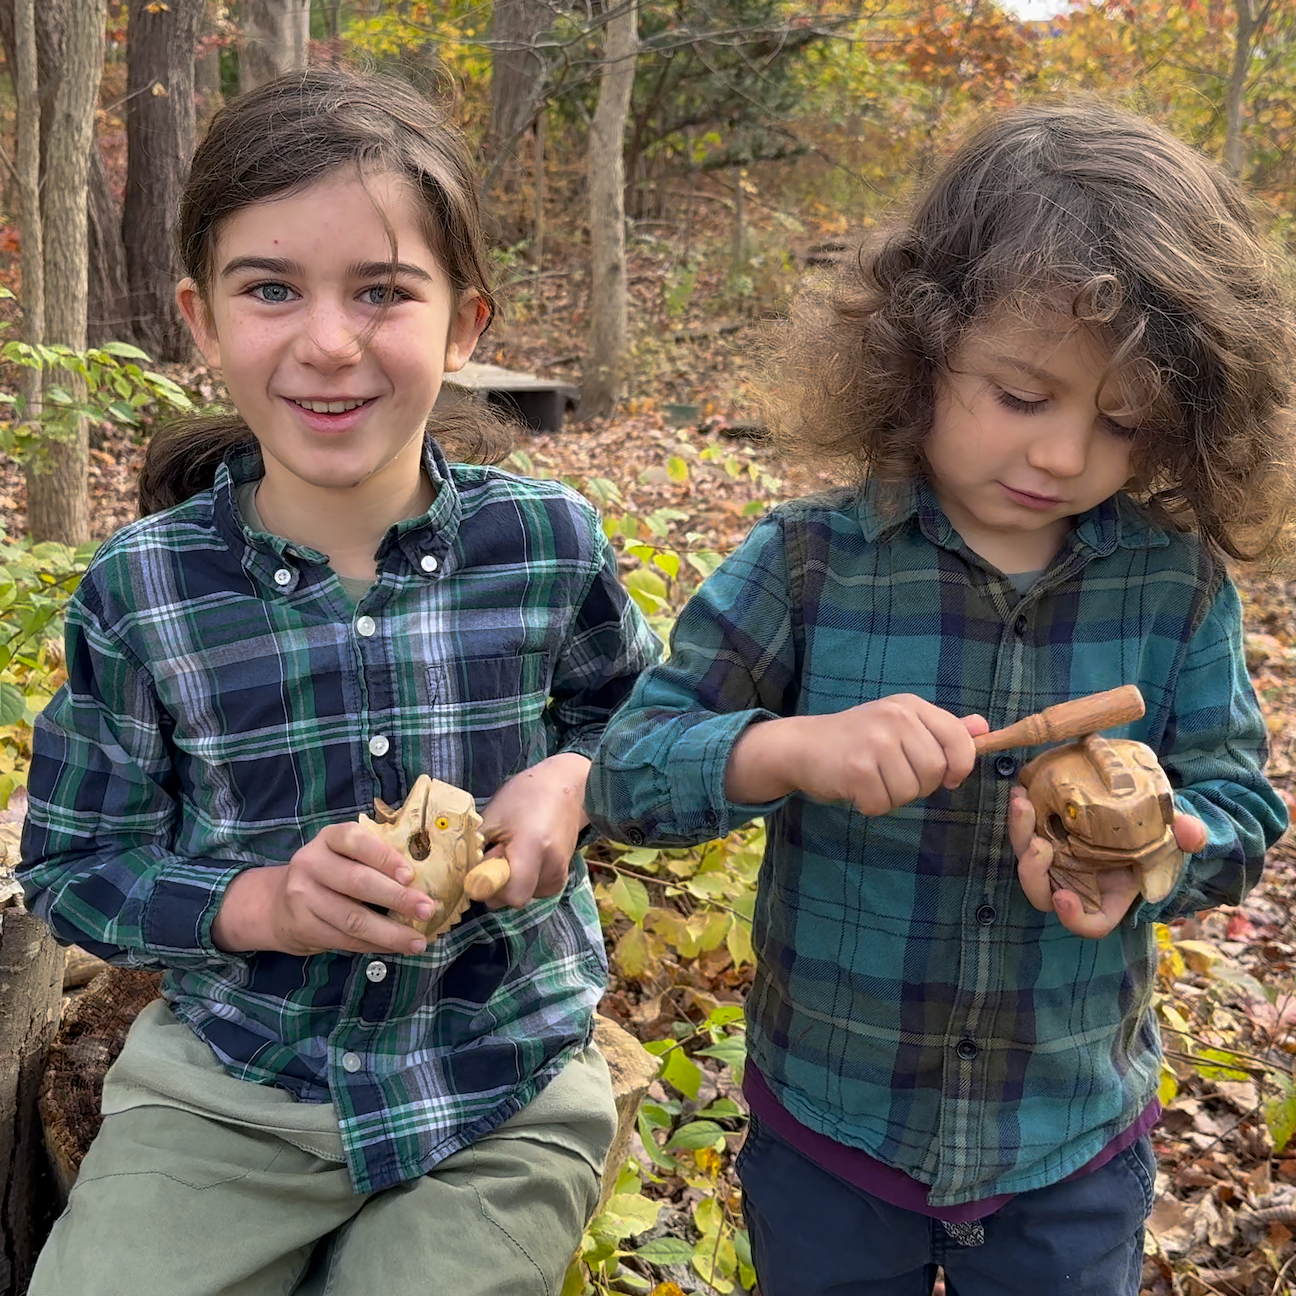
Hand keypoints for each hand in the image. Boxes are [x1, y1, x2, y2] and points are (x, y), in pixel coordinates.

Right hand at [213, 821, 436, 956]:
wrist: (279, 903)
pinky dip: (375, 945)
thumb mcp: (345, 854)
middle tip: (427, 909)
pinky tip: (396, 947)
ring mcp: (303, 897)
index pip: (356, 841)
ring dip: (391, 933)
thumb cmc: (331, 873)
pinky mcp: (303, 927)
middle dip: (397, 898)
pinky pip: (346, 940)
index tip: (411, 876)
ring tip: (418, 941)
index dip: (384, 858)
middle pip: (358, 883)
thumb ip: (374, 858)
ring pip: (353, 919)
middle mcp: (310, 863)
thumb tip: (423, 880)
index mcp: (329, 838)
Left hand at [478, 752, 591, 908]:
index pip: (513, 896)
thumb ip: (477, 848)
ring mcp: (561, 874)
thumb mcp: (493, 815)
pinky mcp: (562, 876)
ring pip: (523, 895)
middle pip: (515, 898)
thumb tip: (464, 876)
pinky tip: (524, 857)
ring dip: (510, 881)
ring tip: (513, 850)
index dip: (491, 888)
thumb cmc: (526, 795)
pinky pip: (534, 890)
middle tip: (497, 853)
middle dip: (498, 883)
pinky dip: (523, 880)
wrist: (567, 787)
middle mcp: (552, 867)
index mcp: (534, 848)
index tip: (482, 869)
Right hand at [726, 695, 988, 815]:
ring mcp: (874, 742)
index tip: (947, 777)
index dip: (960, 766)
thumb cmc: (855, 738)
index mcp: (910, 706)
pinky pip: (882, 804)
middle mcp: (894, 718)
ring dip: (893, 797)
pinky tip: (856, 789)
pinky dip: (870, 805)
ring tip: (872, 781)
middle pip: (936, 771)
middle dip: (920, 785)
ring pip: (911, 792)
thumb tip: (984, 728)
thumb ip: (942, 728)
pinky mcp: (856, 769)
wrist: (800, 745)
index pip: (959, 739)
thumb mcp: (899, 724)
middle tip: (894, 777)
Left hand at [1010, 786, 1206, 937]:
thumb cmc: (1156, 836)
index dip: (1074, 918)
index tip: (1063, 898)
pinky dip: (1020, 814)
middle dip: (1032, 872)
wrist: (1135, 809)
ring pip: (1027, 860)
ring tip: (1022, 804)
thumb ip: (1185, 837)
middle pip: (1042, 893)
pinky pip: (1024, 830)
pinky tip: (1021, 789)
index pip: (1089, 924)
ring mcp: (1056, 862)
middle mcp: (1076, 885)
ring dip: (1020, 834)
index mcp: (1107, 899)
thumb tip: (1192, 833)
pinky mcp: (1044, 834)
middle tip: (1036, 844)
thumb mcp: (1173, 837)